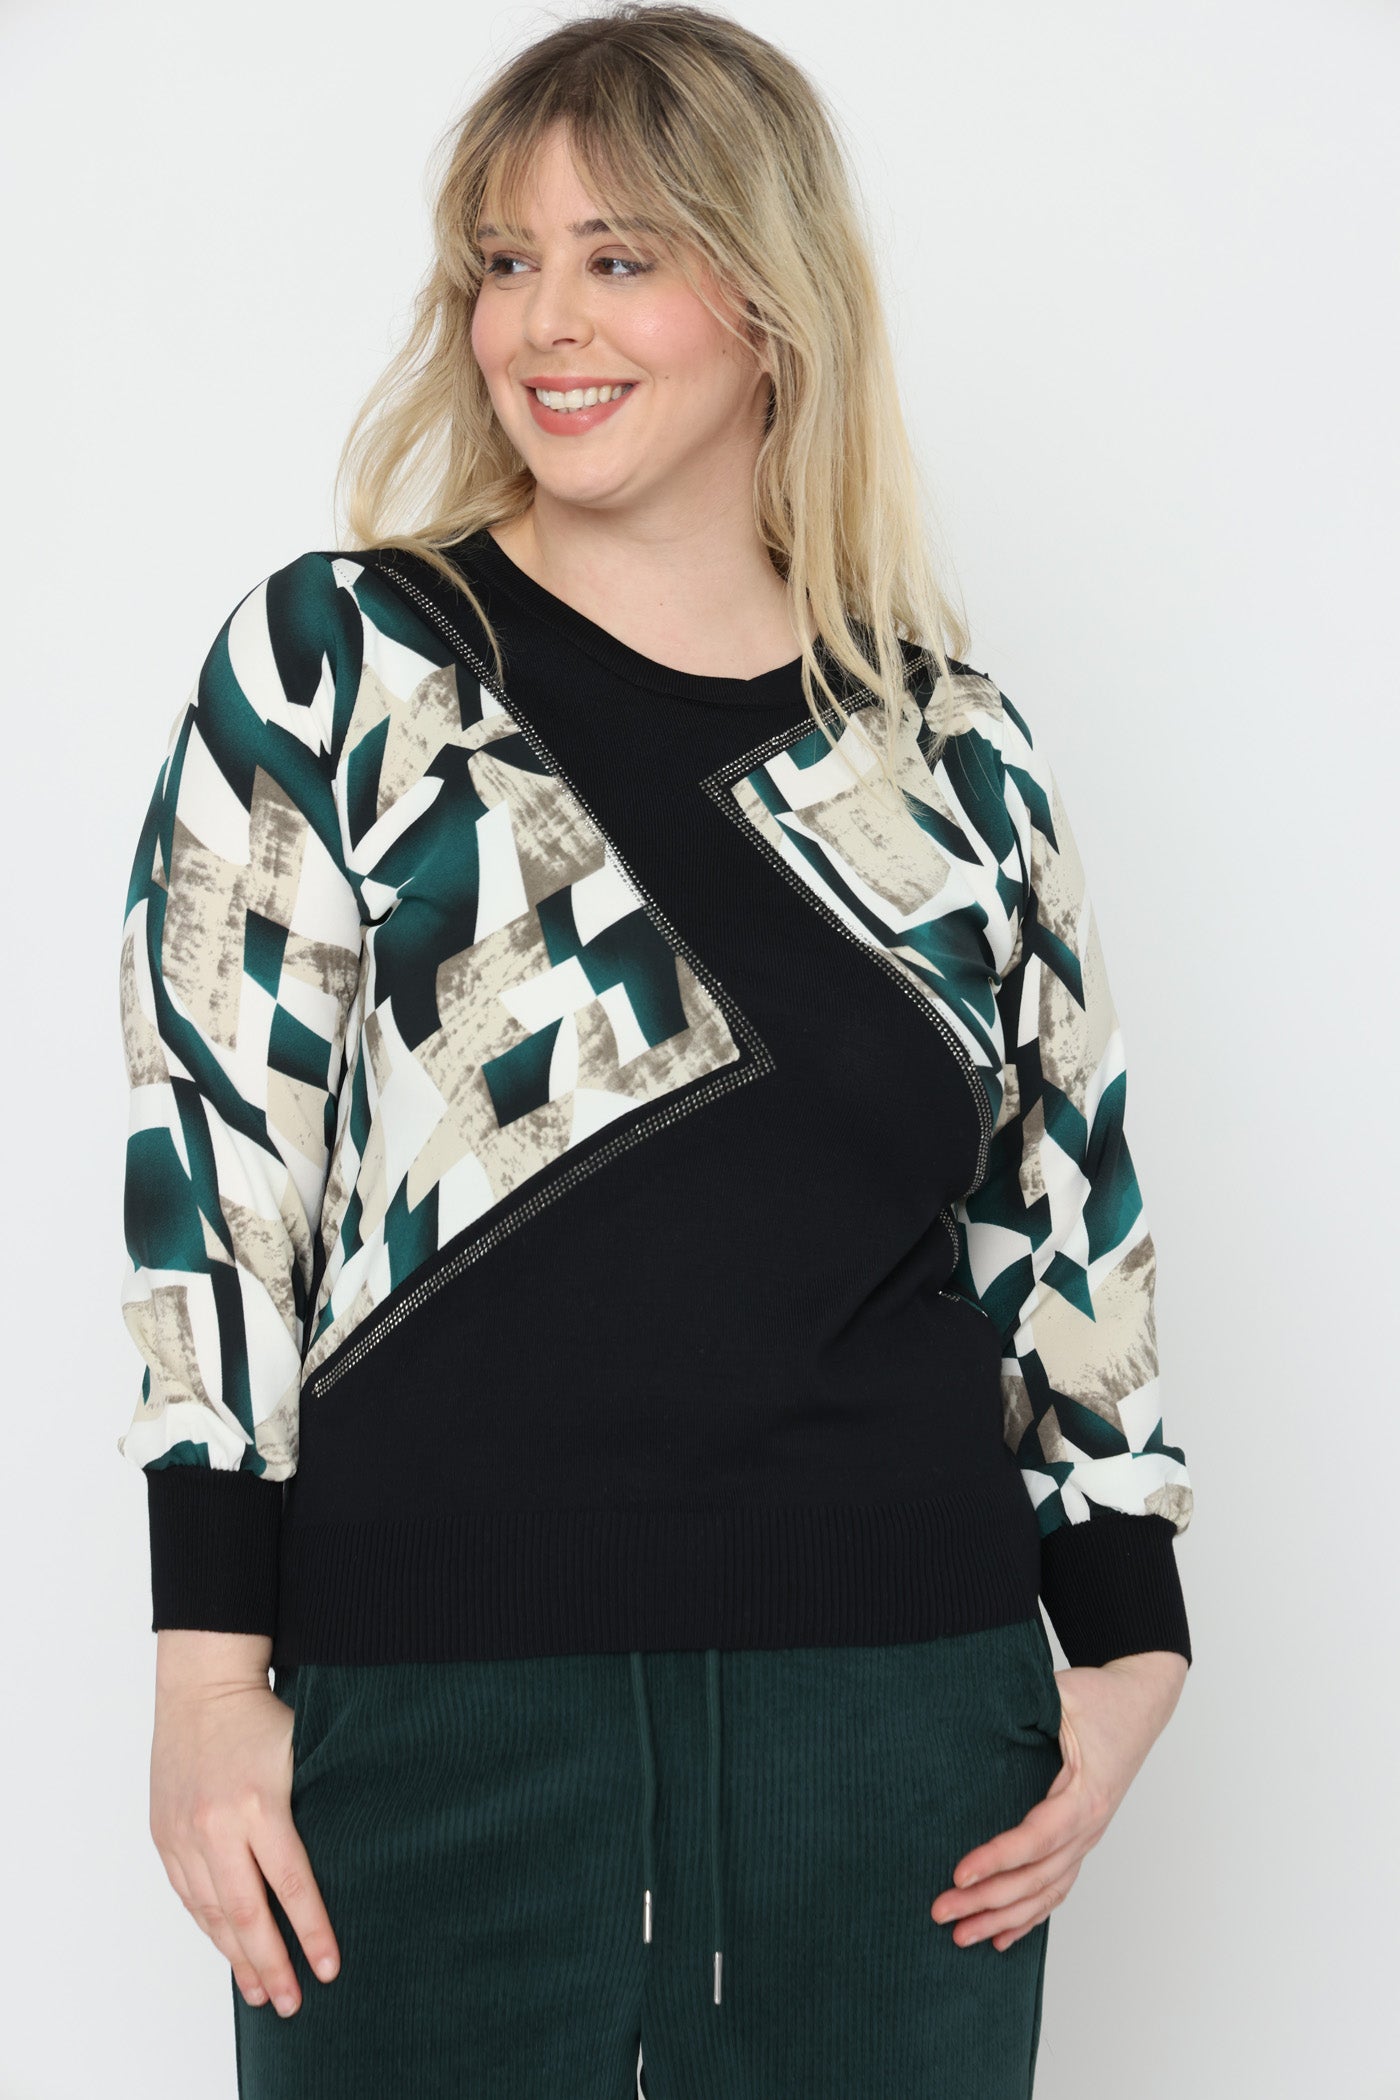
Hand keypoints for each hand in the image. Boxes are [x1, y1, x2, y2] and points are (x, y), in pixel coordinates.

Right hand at [150, 1633, 340, 2015]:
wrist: (201, 1686)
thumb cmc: (261, 1714)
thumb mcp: (302, 1753)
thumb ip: (314, 1807)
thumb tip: (354, 1855)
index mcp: (259, 1804)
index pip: (291, 1885)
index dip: (312, 1931)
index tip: (328, 1969)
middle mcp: (216, 1826)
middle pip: (246, 1914)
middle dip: (271, 1964)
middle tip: (290, 2004)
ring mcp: (184, 1834)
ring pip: (212, 1913)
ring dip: (236, 1958)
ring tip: (259, 1992)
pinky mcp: (164, 1836)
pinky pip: (188, 1895)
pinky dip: (209, 1928)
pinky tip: (228, 1950)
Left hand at [930, 1648, 1188, 1950]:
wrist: (1141, 1701)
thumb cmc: (1102, 1697)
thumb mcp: (1062, 1694)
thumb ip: (1025, 1704)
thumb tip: (976, 1710)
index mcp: (1085, 1796)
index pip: (1036, 1839)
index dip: (997, 1859)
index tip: (958, 1873)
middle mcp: (1089, 1827)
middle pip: (1036, 1878)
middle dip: (987, 1900)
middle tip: (941, 1912)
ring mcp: (1087, 1837)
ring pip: (1045, 1892)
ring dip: (1003, 1918)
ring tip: (962, 1936)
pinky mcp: (1081, 1838)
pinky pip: (1056, 1886)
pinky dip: (1029, 1916)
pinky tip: (1001, 1936)